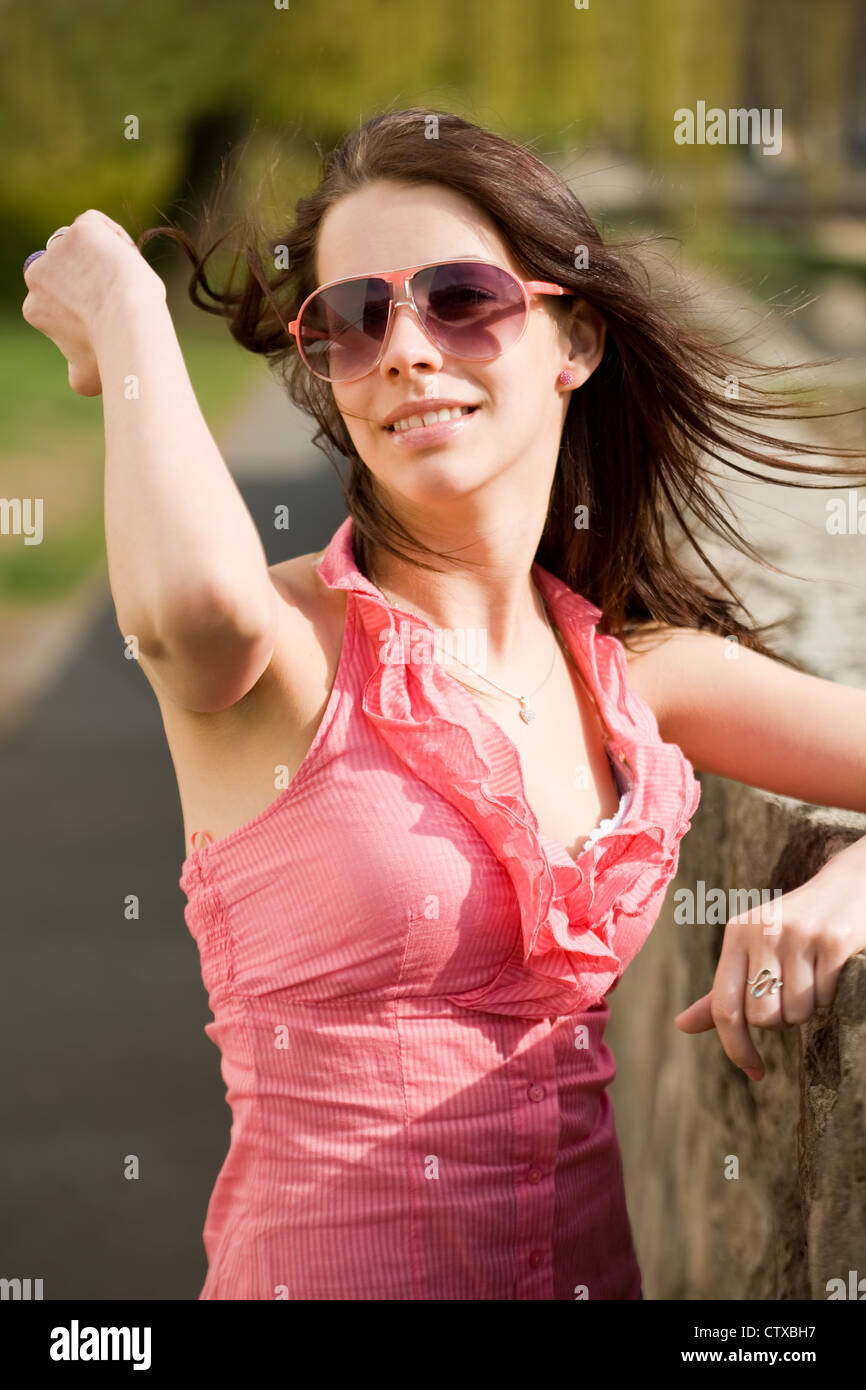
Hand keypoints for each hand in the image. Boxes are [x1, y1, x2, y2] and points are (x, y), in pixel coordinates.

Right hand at [21, 209, 164, 396]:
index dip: (85, 304)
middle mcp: (37, 276)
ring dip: (101, 258)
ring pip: (81, 248)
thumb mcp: (87, 377)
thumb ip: (76, 372)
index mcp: (35, 308)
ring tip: (125, 280)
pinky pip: (96, 225)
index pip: (60, 297)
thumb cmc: (111, 355)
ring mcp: (58, 249)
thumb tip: (78, 382)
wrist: (128, 323)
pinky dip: (113, 237)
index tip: (106, 315)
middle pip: (67, 270)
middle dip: (89, 280)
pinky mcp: (82, 230)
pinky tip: (126, 258)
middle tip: (117, 299)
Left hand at [673, 837, 865, 1079]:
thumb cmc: (795, 927)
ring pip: (798, 1012)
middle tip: (793, 994)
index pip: (723, 1006)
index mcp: (737, 934)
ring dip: (811, 1007)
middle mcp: (763, 931)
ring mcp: (799, 934)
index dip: (736, 1047)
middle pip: (763, 1017)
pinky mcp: (835, 941)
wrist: (852, 884)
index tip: (754, 1072)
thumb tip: (681, 1026)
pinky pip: (827, 998)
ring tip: (815, 975)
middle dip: (782, 1019)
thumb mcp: (752, 949)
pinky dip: (832, 995)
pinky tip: (834, 969)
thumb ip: (720, 990)